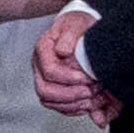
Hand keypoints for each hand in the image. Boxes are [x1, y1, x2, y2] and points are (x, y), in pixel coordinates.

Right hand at [29, 4, 112, 120]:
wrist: (82, 28)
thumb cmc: (78, 24)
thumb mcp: (76, 23)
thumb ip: (69, 35)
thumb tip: (62, 51)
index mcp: (43, 49)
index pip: (49, 71)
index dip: (68, 78)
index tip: (87, 78)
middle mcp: (40, 66)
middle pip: (45, 90)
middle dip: (69, 95)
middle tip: (90, 92)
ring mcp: (46, 79)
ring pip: (50, 101)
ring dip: (72, 104)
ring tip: (92, 99)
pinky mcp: (55, 88)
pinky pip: (59, 106)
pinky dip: (74, 109)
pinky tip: (89, 105)